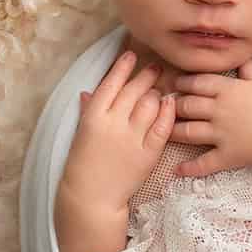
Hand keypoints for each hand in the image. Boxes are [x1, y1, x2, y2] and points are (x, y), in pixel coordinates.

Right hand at [61, 51, 174, 208]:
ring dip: (157, 93)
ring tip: (160, 89)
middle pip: (134, 90)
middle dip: (146, 75)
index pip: (111, 83)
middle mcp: (113, 123)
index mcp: (93, 116)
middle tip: (155, 67)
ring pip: (150, 104)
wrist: (91, 197)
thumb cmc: (83, 164)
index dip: (123, 67)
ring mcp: (132, 138)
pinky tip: (170, 104)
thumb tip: (89, 91)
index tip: (131, 55)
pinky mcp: (147, 153)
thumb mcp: (81, 133)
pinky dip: (167, 113)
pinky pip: (162, 127)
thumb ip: (88, 110)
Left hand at [170, 61, 251, 177]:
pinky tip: (178, 170)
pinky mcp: (227, 155)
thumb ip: (248, 70)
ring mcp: (221, 134)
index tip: (173, 83)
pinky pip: (204, 163)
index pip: (197, 82)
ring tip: (162, 132)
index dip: (182, 82)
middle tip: (162, 107)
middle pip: (187, 105)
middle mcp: (220, 110)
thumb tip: (241, 60)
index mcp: (228, 89)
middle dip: (172, 106)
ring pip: (188, 132)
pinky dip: (190, 168)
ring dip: (172, 132)